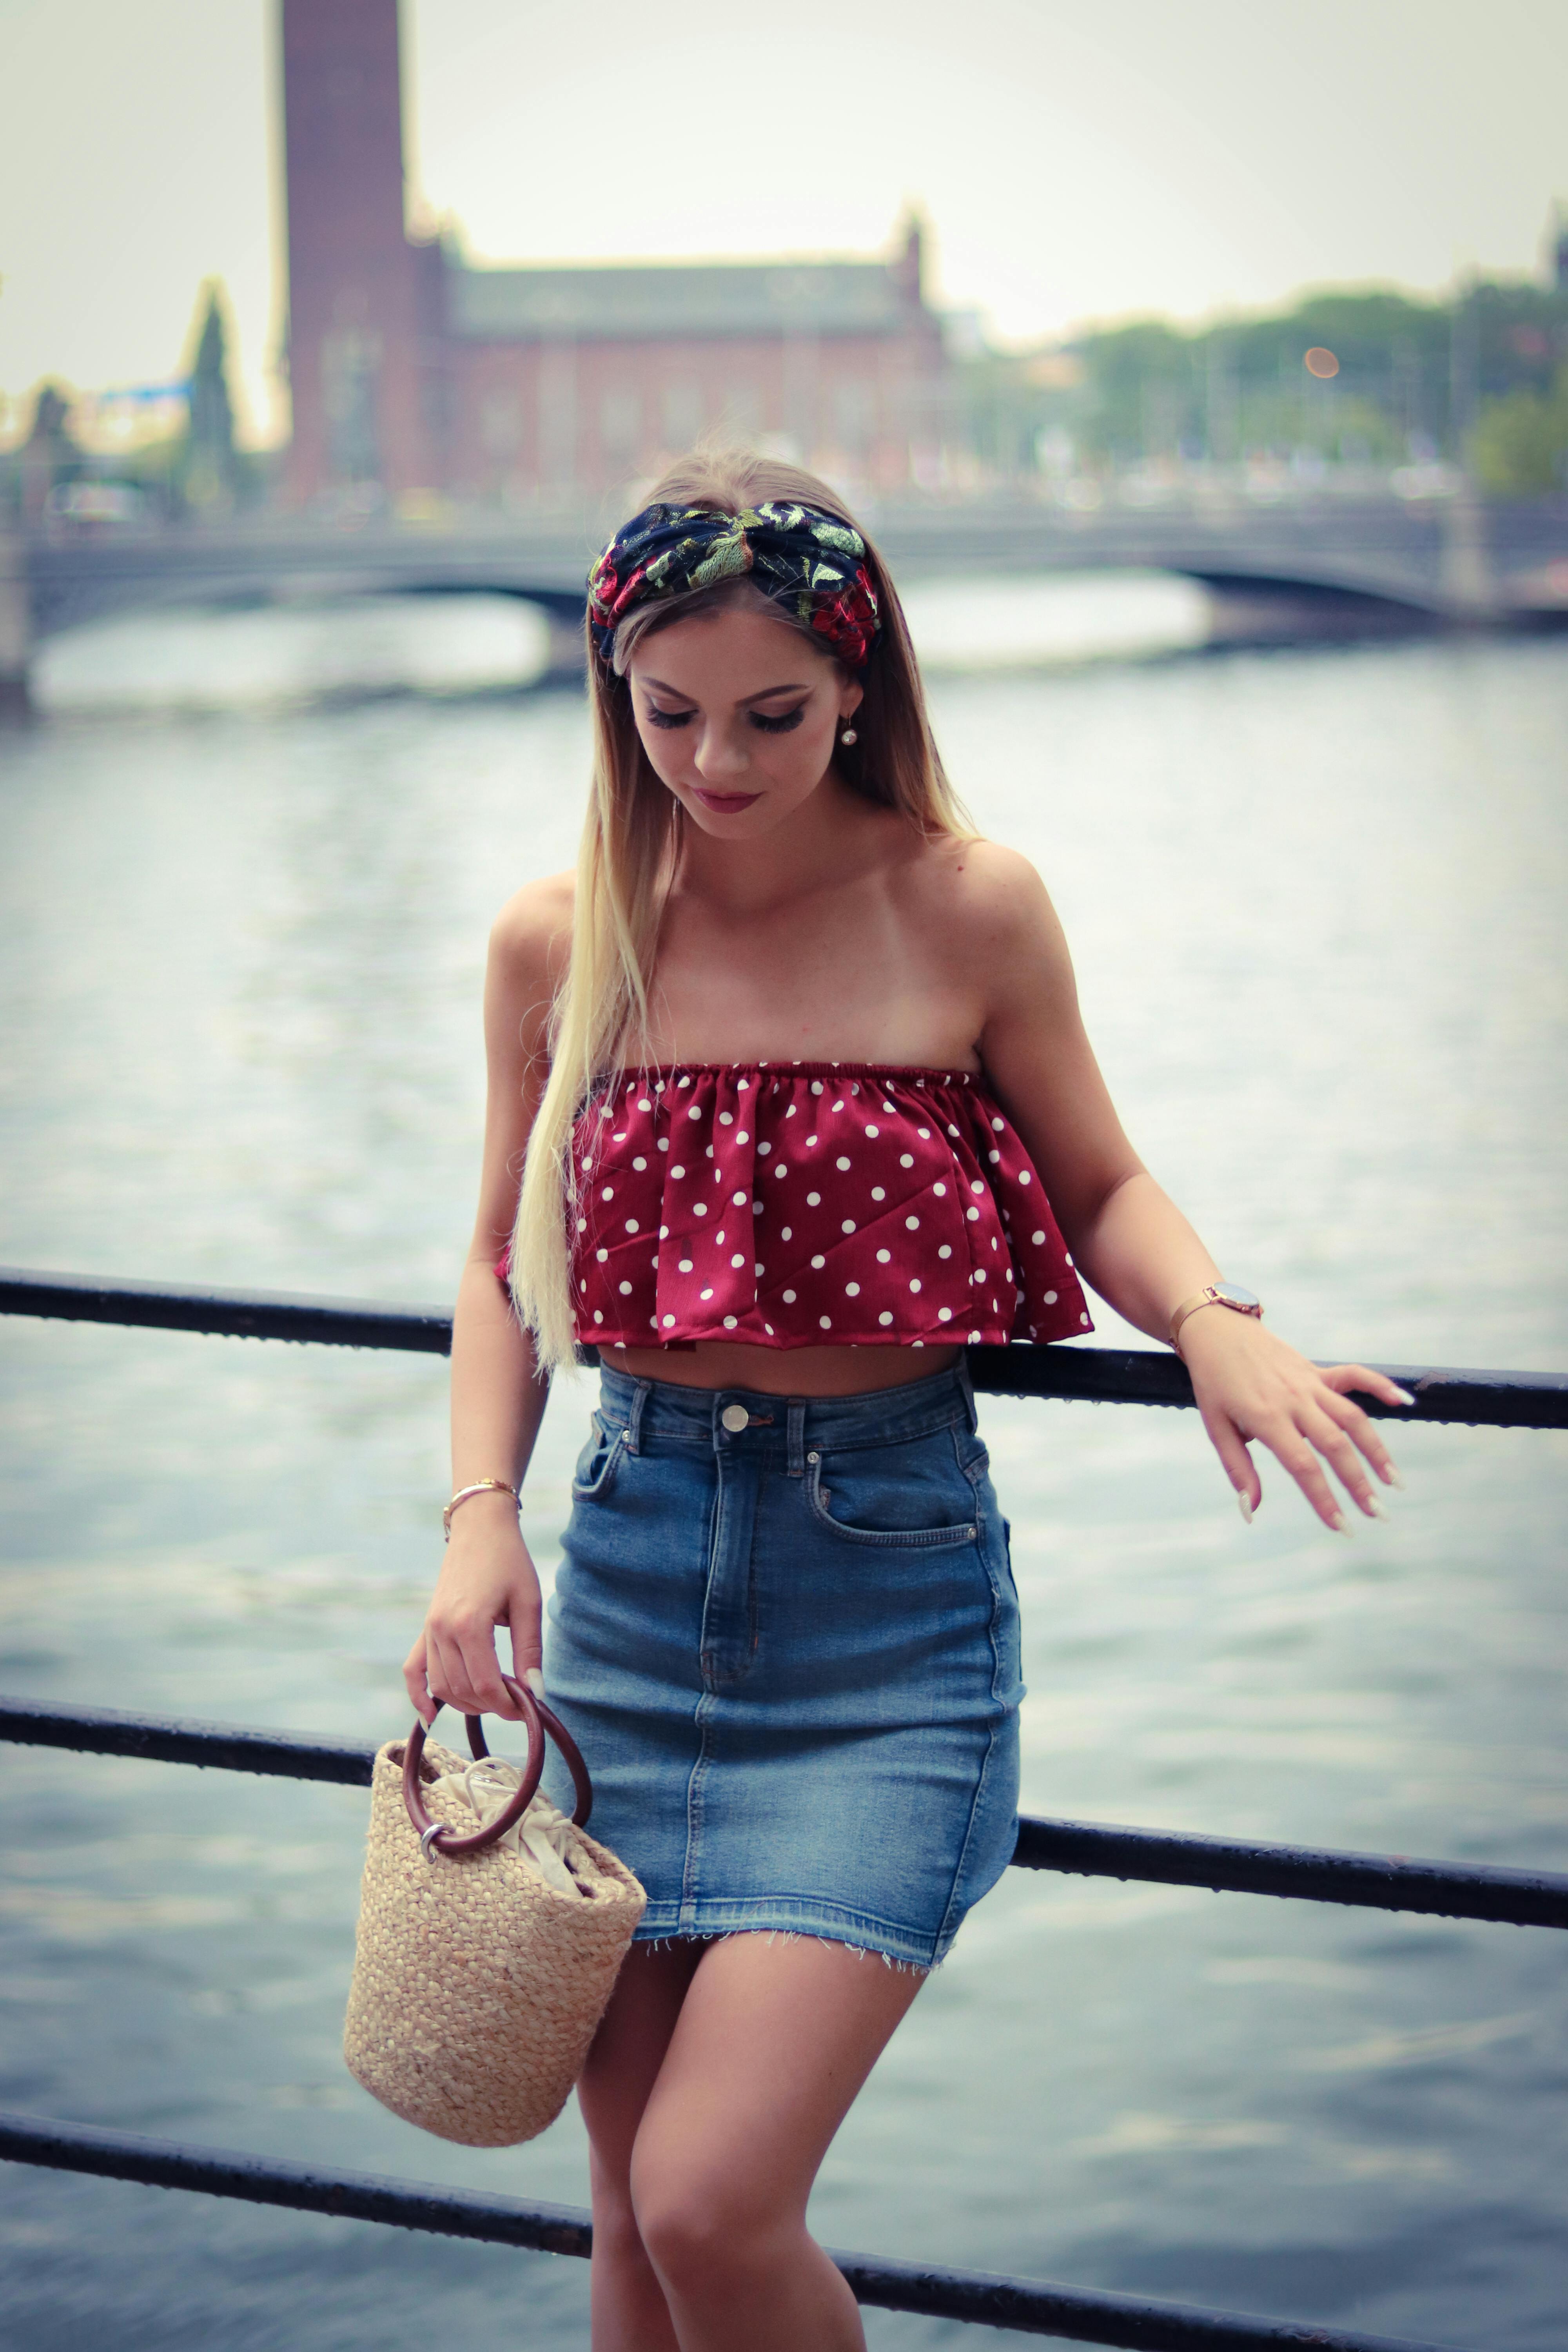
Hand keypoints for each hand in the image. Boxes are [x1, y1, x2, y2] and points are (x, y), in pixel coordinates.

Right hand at [402, 1491, 541, 1726]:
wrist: (480, 1528)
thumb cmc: (509, 1561)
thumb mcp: (528, 1602)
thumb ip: (529, 1650)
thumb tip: (535, 1693)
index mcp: (470, 1624)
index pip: (487, 1685)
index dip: (509, 1706)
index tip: (529, 1710)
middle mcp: (442, 1630)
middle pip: (464, 1690)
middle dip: (492, 1705)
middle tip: (518, 1703)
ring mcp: (430, 1629)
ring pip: (442, 1686)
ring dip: (467, 1702)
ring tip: (495, 1700)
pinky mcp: (426, 1627)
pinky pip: (413, 1669)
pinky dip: (420, 1694)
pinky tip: (431, 1715)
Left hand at [1177, 1309, 1411, 1530]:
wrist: (1217, 1330)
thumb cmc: (1214, 1382)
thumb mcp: (1216, 1427)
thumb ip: (1238, 1469)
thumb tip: (1250, 1511)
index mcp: (1266, 1417)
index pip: (1303, 1465)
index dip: (1323, 1498)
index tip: (1341, 1526)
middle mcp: (1294, 1399)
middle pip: (1335, 1445)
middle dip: (1358, 1483)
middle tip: (1377, 1514)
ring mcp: (1309, 1382)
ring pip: (1353, 1416)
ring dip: (1377, 1450)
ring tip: (1395, 1481)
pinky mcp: (1317, 1369)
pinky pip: (1355, 1375)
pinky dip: (1380, 1386)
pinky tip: (1404, 1402)